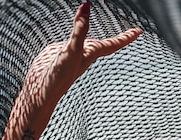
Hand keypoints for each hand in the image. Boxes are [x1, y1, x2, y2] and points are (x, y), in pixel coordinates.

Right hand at [23, 2, 141, 107]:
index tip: (139, 31)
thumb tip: (87, 6)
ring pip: (88, 44)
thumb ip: (80, 28)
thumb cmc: (59, 76)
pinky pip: (71, 43)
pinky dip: (75, 36)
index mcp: (90, 54)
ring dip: (98, 39)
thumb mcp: (72, 49)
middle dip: (118, 39)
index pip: (113, 43)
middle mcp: (84, 54)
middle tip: (130, 33)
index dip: (126, 37)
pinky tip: (74, 36)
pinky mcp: (59, 54)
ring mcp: (72, 55)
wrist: (41, 91)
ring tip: (106, 38)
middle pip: (105, 44)